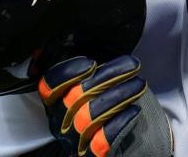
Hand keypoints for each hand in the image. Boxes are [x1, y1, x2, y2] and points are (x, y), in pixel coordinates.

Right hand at [38, 55, 172, 156]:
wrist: (103, 142)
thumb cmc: (94, 104)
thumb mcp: (83, 84)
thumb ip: (79, 68)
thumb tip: (69, 42)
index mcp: (53, 101)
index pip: (48, 86)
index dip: (67, 72)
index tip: (90, 62)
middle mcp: (59, 121)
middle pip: (77, 96)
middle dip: (108, 76)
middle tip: (132, 64)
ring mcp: (74, 139)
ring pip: (91, 115)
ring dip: (119, 95)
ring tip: (139, 83)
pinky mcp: (89, 154)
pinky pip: (101, 140)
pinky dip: (119, 122)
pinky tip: (134, 109)